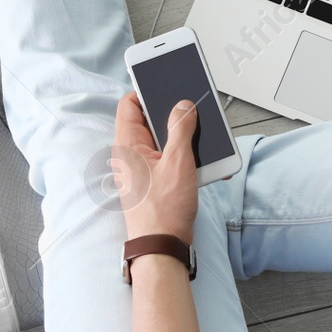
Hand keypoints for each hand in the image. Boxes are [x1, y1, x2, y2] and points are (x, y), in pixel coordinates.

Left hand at [112, 92, 198, 244]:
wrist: (163, 247)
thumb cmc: (162, 212)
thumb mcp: (177, 162)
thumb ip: (181, 129)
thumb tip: (183, 106)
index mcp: (128, 144)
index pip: (129, 104)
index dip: (147, 91)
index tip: (167, 84)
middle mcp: (132, 154)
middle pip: (150, 120)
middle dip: (174, 114)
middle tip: (193, 110)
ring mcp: (144, 167)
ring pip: (164, 140)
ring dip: (184, 138)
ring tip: (203, 140)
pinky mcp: (156, 179)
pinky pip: (171, 158)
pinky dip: (186, 157)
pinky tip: (203, 163)